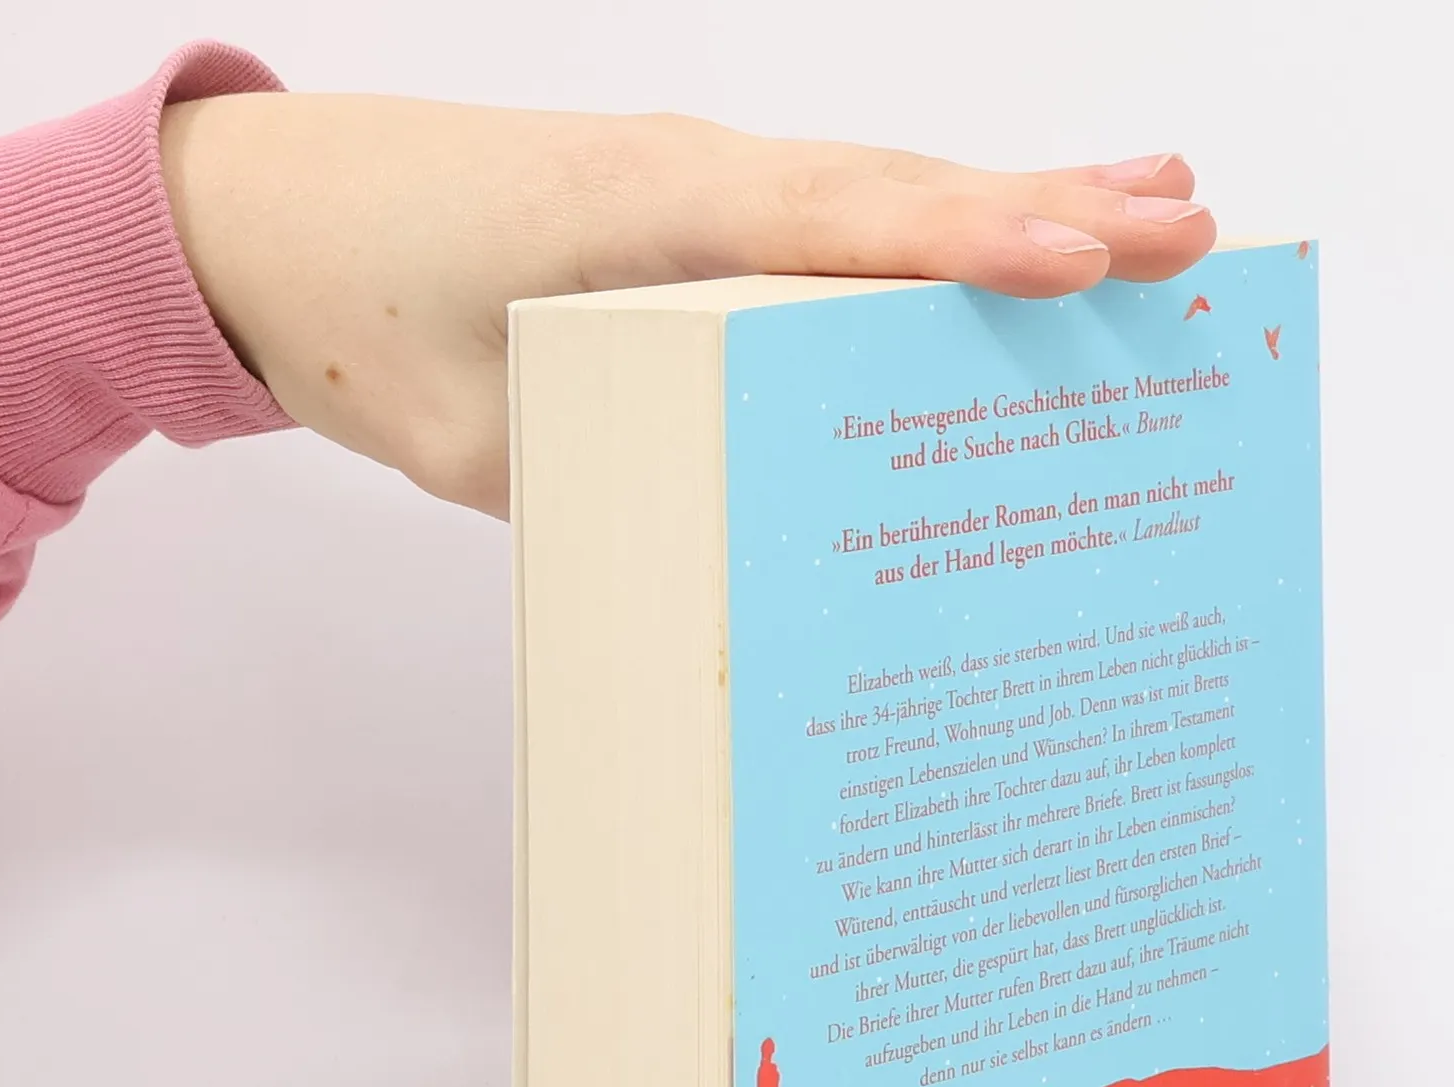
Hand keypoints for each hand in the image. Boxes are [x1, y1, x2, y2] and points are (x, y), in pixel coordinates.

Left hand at [158, 97, 1214, 516]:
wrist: (260, 221)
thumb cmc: (359, 315)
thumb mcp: (473, 437)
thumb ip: (611, 476)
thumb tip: (738, 543)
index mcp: (639, 216)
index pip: (830, 223)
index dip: (956, 245)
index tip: (1075, 261)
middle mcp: (694, 177)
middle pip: (898, 190)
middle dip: (1050, 213)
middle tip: (1193, 233)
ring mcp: (702, 183)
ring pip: (887, 190)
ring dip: (1021, 199)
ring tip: (1160, 209)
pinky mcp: (696, 212)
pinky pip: (838, 214)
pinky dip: (936, 223)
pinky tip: (1001, 232)